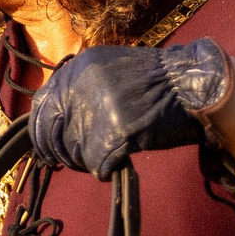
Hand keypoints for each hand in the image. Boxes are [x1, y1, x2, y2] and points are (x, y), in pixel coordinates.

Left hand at [26, 40, 234, 178]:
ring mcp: (100, 107)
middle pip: (52, 132)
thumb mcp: (110, 69)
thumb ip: (81, 88)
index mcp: (80, 67)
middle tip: (73, 162)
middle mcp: (84, 84)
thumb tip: (56, 117)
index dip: (41, 132)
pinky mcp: (117, 131)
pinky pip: (97, 164)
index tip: (46, 148)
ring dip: (87, 161)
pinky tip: (118, 163)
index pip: (41, 105)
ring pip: (74, 151)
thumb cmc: (157, 82)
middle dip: (60, 152)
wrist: (193, 85)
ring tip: (106, 157)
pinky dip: (106, 169)